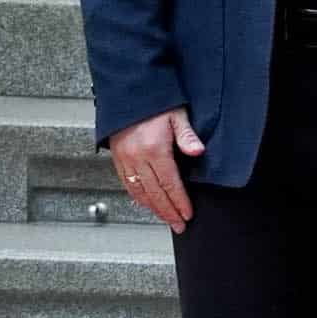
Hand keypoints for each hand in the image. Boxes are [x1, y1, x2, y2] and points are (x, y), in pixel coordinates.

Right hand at [106, 107, 202, 232]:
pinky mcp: (118, 158)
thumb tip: (198, 151)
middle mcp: (137, 157)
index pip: (170, 184)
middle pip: (155, 193)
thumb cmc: (155, 102)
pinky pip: (127, 184)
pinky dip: (138, 197)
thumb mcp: (177, 115)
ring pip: (139, 192)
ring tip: (166, 218)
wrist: (128, 92)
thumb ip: (187, 136)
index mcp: (154, 149)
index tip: (187, 214)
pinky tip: (146, 203)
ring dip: (153, 208)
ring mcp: (125, 159)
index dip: (179, 202)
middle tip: (179, 225)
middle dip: (168, 212)